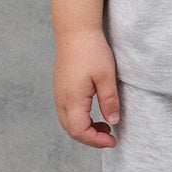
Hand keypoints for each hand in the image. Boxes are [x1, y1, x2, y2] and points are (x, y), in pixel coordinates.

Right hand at [53, 27, 121, 146]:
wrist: (76, 30)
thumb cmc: (92, 51)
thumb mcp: (106, 77)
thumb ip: (109, 102)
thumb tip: (113, 122)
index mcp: (72, 99)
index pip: (80, 131)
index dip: (96, 141)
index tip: (113, 141)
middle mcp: (61, 99)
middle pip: (71, 130)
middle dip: (90, 138)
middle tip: (110, 136)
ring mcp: (58, 93)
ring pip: (67, 122)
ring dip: (85, 128)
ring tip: (104, 125)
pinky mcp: (60, 87)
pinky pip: (66, 111)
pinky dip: (79, 119)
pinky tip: (94, 112)